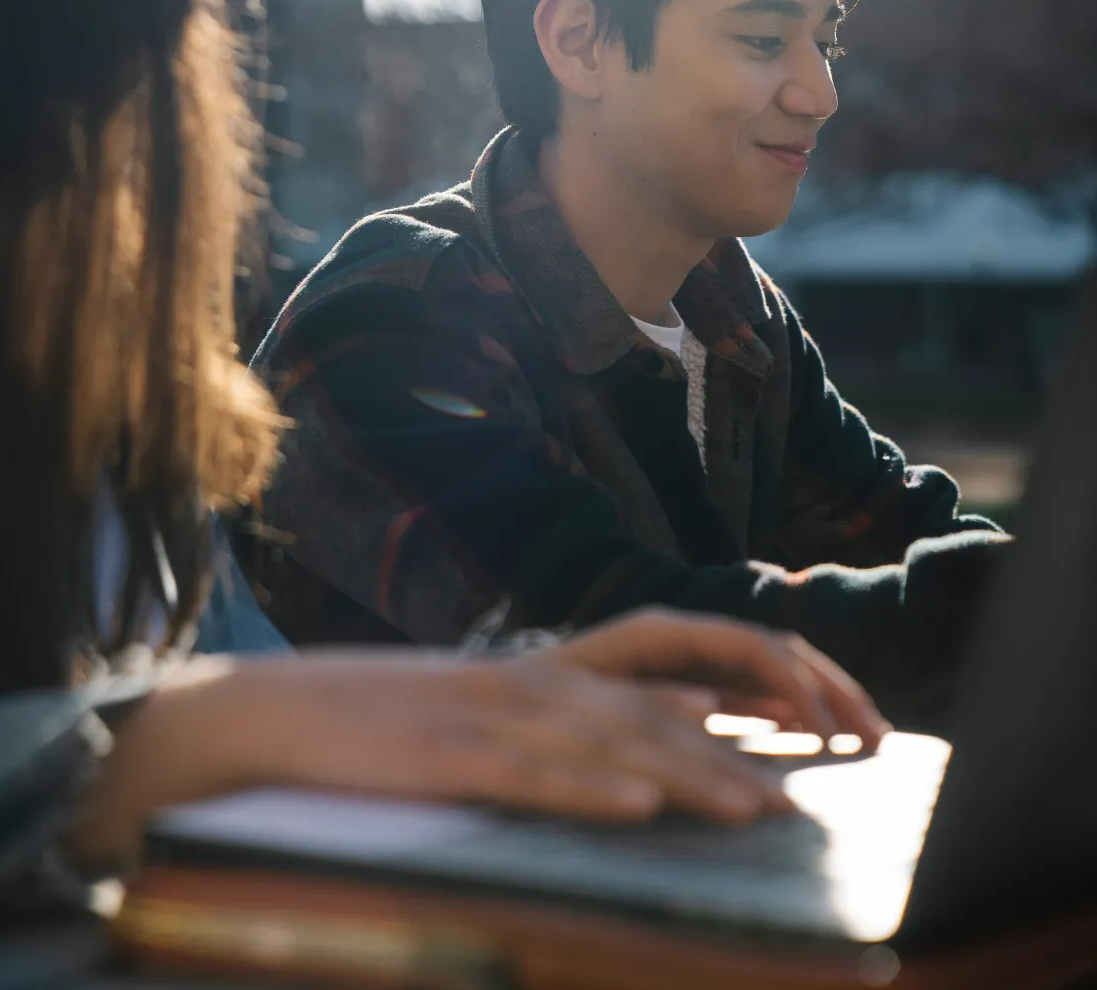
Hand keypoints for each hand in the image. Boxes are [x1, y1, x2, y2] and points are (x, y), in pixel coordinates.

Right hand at [68, 644, 795, 868]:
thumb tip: (692, 717)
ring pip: (605, 742)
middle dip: (737, 744)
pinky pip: (526, 777)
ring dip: (686, 775)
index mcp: (545, 664)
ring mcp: (486, 713)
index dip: (746, 680)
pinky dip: (583, 790)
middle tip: (809, 790)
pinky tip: (633, 807)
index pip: (668, 657)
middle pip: (653, 706)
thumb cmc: (389, 721)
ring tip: (755, 809)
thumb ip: (590, 710)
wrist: (271, 714)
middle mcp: (529, 677)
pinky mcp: (443, 756)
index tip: (812, 719)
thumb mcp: (498, 706)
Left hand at [544, 608, 888, 746]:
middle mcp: (681, 635)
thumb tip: (712, 713)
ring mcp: (686, 656)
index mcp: (663, 630)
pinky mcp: (683, 681)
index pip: (753, 646)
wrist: (492, 693)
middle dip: (831, 690)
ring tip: (863, 739)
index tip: (826, 736)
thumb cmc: (530, 695)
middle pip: (776, 652)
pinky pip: (749, 690)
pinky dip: (787, 709)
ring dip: (820, 698)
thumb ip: (646, 701)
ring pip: (771, 669)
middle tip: (877, 739)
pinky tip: (808, 737)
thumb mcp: (582, 695)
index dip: (799, 686)